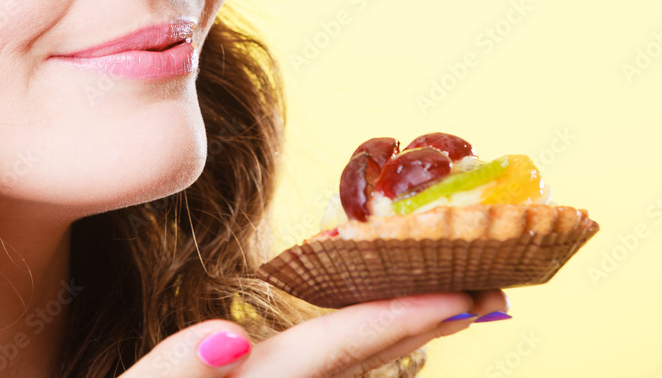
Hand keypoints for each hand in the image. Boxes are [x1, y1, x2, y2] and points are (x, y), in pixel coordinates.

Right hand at [119, 289, 507, 377]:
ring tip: (443, 302)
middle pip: (357, 363)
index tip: (464, 292)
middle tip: (488, 293)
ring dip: (395, 336)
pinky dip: (350, 349)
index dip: (398, 315)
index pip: (334, 348)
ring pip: (342, 373)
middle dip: (422, 325)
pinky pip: (314, 375)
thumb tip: (232, 335)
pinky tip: (364, 334)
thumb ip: (173, 373)